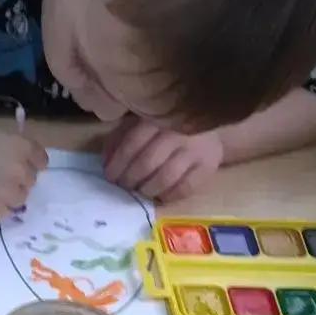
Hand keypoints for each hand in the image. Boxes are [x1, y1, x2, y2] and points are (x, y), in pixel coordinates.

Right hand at [0, 124, 47, 219]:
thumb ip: (14, 149)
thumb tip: (22, 162)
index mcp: (22, 148)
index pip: (41, 160)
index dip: (30, 163)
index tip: (19, 165)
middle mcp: (21, 171)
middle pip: (31, 181)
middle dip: (18, 179)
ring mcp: (8, 193)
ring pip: (19, 199)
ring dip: (9, 195)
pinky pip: (4, 212)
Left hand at [102, 117, 222, 201]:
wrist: (208, 119)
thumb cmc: (165, 123)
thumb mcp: (139, 121)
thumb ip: (120, 138)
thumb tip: (106, 161)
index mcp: (156, 118)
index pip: (132, 144)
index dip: (117, 164)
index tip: (109, 176)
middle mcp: (177, 133)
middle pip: (147, 163)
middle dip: (130, 179)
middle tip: (124, 186)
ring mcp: (195, 150)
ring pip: (166, 177)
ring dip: (148, 189)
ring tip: (141, 191)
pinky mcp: (209, 165)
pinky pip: (186, 188)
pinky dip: (170, 196)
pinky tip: (161, 196)